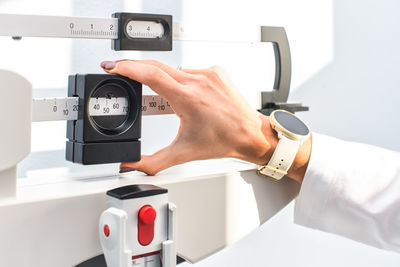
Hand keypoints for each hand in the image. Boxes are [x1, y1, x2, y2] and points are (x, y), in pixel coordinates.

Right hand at [100, 60, 310, 181]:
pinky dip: (180, 79)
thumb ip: (152, 162)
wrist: (249, 134)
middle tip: (119, 70)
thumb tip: (131, 165)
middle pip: (156, 66)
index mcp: (188, 99)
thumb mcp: (183, 153)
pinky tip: (184, 93)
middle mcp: (198, 82)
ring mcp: (207, 74)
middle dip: (134, 67)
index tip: (112, 66)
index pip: (150, 74)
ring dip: (161, 78)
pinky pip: (189, 70)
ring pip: (173, 69)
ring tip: (162, 98)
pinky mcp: (214, 71)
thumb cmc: (223, 141)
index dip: (127, 68)